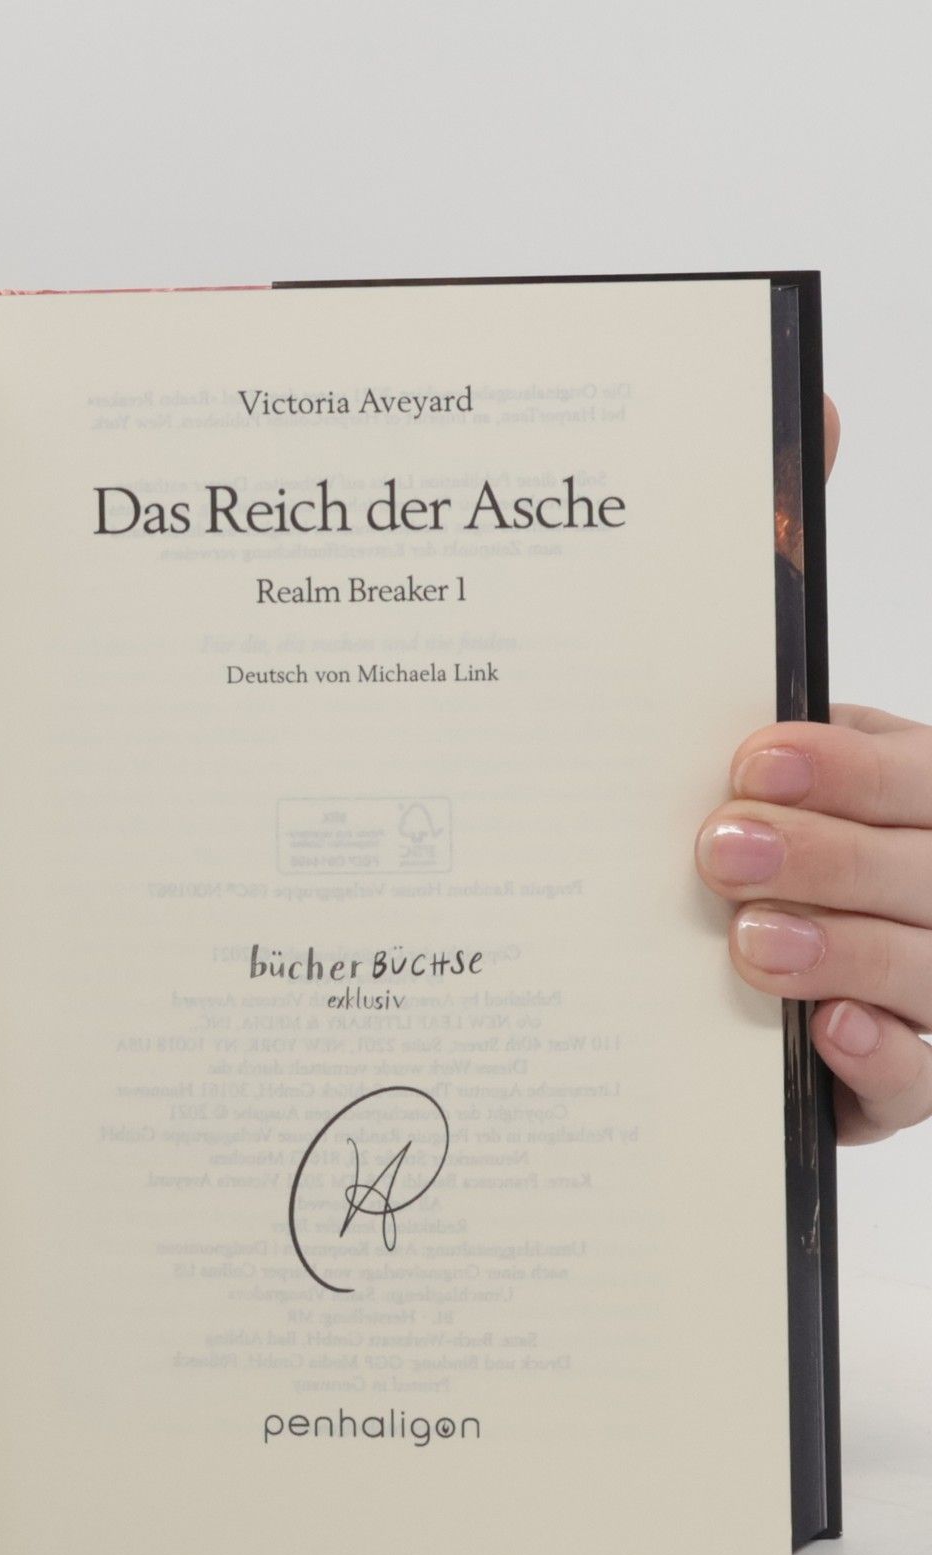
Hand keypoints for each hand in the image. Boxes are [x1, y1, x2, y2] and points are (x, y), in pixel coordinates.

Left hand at [697, 399, 931, 1141]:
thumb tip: (819, 402)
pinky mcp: (901, 1077)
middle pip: (929, 869)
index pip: (920, 774)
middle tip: (715, 846)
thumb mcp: (781, 726)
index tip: (750, 754)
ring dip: (842, 951)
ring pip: (931, 974)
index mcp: (923, 797)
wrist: (787, 966)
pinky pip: (920, 1080)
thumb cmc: (787, 818)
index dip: (850, 764)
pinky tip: (819, 1034)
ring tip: (745, 943)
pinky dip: (878, 1056)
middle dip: (829, 854)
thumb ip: (784, 589)